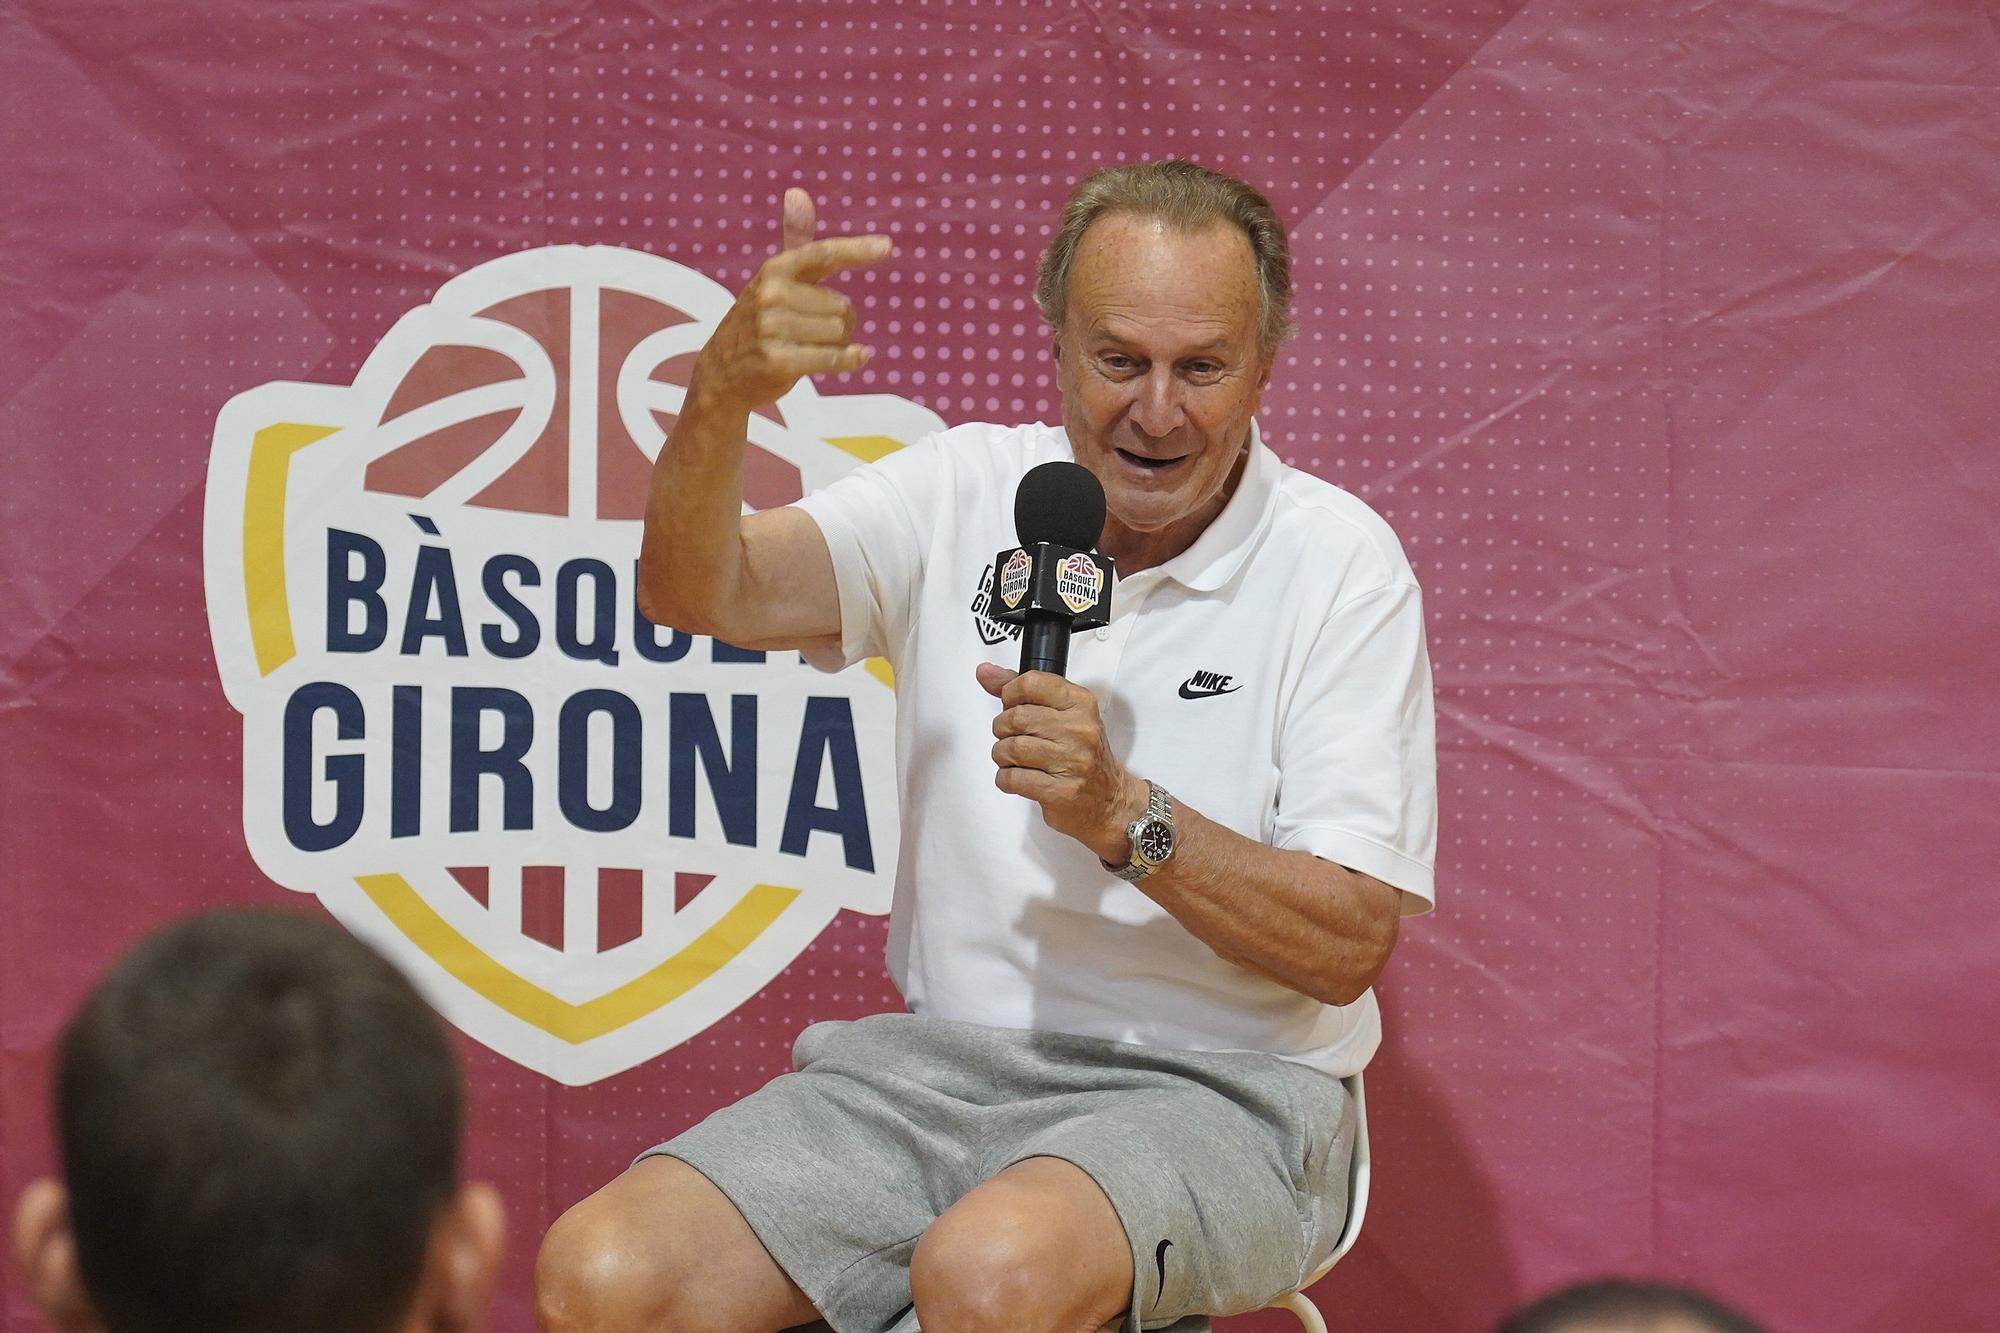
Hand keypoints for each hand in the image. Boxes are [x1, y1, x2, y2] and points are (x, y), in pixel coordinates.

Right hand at [688, 188, 892, 415]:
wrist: (720, 374)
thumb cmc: (759, 322)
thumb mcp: (775, 278)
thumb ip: (795, 240)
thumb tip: (797, 192)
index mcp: (774, 270)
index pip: (822, 254)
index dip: (856, 250)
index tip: (886, 246)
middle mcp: (771, 294)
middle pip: (843, 306)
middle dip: (841, 323)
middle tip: (814, 332)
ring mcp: (771, 327)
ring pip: (840, 333)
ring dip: (837, 344)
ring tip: (810, 348)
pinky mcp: (777, 360)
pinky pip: (834, 357)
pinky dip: (852, 360)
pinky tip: (859, 358)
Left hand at [977, 662, 1149, 864]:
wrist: (1111, 801)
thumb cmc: (1083, 754)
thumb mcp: (1063, 714)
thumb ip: (1022, 691)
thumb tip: (985, 672)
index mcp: (1081, 704)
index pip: (1031, 683)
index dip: (1011, 694)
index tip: (1012, 705)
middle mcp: (1079, 730)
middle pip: (1016, 718)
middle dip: (1003, 729)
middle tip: (1012, 737)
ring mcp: (1072, 762)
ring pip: (1011, 749)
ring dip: (1002, 755)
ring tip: (1014, 760)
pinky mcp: (1061, 791)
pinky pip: (1013, 779)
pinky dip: (1006, 779)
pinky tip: (1018, 778)